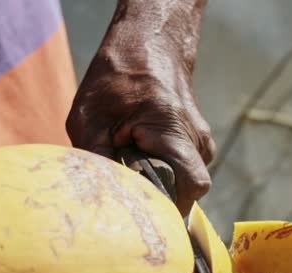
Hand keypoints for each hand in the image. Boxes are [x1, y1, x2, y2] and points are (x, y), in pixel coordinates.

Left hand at [66, 0, 214, 215]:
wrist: (149, 45)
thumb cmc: (114, 79)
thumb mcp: (88, 119)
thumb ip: (99, 163)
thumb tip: (105, 200)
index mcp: (174, 130)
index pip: (190, 187)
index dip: (165, 206)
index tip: (137, 208)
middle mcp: (198, 142)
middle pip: (183, 194)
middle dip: (154, 198)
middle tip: (125, 185)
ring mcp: (202, 146)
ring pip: (181, 186)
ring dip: (155, 184)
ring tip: (130, 161)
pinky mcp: (197, 149)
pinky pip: (180, 175)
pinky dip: (159, 173)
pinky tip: (140, 155)